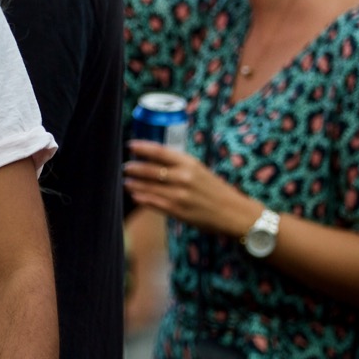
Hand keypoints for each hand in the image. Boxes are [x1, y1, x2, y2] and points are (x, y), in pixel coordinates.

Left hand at [122, 140, 259, 237]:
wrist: (233, 212)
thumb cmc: (214, 189)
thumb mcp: (199, 170)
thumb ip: (178, 165)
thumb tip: (152, 159)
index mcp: (189, 163)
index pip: (159, 151)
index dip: (142, 147)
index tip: (130, 145)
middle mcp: (183, 177)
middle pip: (149, 169)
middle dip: (133, 168)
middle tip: (125, 167)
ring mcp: (179, 194)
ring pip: (148, 187)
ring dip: (133, 184)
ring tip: (126, 181)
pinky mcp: (177, 210)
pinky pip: (153, 202)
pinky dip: (141, 198)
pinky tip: (135, 195)